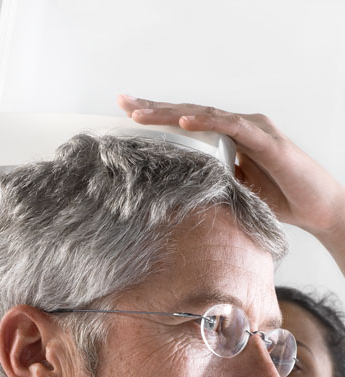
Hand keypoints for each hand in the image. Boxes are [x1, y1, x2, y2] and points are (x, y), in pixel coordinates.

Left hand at [117, 95, 344, 247]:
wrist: (317, 209)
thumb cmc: (278, 201)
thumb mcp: (232, 192)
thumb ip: (209, 182)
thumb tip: (178, 189)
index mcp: (228, 137)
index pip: (188, 123)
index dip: (158, 117)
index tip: (128, 115)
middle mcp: (239, 126)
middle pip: (190, 113)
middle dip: (155, 108)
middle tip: (123, 103)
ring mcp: (253, 129)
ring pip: (205, 115)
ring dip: (171, 113)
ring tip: (141, 113)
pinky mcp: (266, 140)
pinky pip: (232, 127)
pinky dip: (207, 123)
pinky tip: (184, 122)